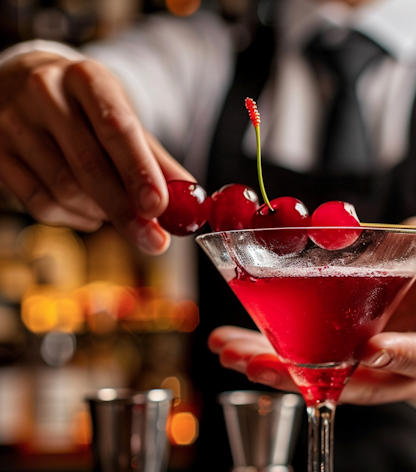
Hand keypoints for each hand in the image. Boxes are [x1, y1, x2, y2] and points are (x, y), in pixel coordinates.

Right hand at [0, 51, 191, 252]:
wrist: (31, 84)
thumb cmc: (89, 110)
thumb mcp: (125, 120)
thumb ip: (157, 161)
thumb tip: (191, 199)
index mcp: (86, 79)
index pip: (116, 128)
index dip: (138, 171)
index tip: (159, 207)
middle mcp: (44, 93)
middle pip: (89, 166)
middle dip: (126, 211)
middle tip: (154, 241)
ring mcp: (13, 122)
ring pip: (64, 190)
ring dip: (101, 214)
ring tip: (118, 213)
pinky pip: (40, 204)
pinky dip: (74, 219)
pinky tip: (90, 213)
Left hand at [208, 216, 415, 404]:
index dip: (401, 356)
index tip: (372, 349)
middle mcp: (397, 370)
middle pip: (354, 382)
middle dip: (305, 377)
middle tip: (258, 365)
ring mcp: (364, 369)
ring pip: (318, 379)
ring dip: (271, 368)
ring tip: (227, 352)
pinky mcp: (338, 361)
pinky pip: (302, 364)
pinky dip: (266, 354)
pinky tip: (230, 343)